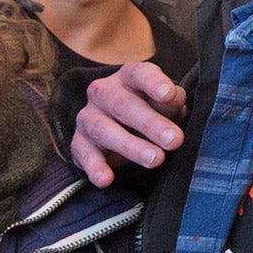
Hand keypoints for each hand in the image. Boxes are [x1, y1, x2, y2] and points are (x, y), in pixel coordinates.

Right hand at [71, 59, 186, 185]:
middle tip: (174, 140)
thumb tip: (173, 99)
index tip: (169, 94)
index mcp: (128, 77)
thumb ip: (171, 102)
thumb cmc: (149, 110)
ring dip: (131, 146)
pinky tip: (106, 179)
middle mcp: (103, 92)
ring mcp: (88, 117)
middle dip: (150, 123)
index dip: (154, 83)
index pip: (139, 74)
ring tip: (155, 159)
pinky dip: (95, 167)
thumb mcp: (164, 103)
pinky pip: (84, 154)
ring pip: (104, 129)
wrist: (118, 126)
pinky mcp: (79, 143)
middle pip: (123, 105)